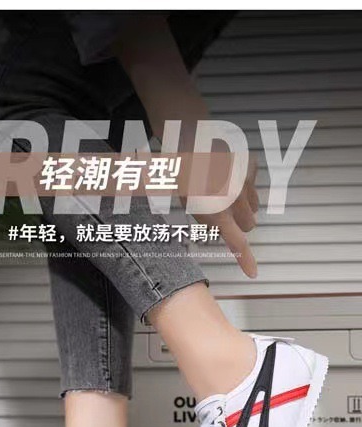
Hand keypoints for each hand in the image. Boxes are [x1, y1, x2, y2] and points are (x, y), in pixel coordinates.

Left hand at [192, 153, 258, 278]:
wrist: (192, 141)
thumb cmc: (185, 174)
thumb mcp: (188, 204)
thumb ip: (207, 219)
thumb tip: (217, 228)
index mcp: (218, 212)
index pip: (236, 242)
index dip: (246, 260)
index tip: (253, 272)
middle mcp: (236, 200)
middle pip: (250, 225)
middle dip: (240, 224)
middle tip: (224, 214)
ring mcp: (246, 183)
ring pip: (254, 206)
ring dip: (243, 205)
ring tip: (225, 193)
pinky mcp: (251, 168)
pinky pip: (254, 184)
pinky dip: (246, 185)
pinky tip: (231, 176)